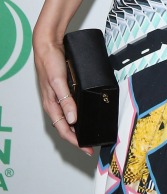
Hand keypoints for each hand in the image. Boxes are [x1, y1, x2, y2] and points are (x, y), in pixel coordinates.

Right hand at [33, 33, 92, 155]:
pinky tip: (86, 113)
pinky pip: (71, 106)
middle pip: (67, 127)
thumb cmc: (50, 62)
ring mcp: (59, 97)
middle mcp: (55, 103)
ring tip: (89, 132)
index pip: (64, 129)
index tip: (87, 148)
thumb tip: (73, 119)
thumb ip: (65, 99)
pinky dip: (78, 114)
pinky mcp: (64, 90)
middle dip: (77, 138)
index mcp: (51, 105)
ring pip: (69, 118)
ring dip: (78, 127)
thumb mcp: (58, 81)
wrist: (48, 45)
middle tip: (91, 144)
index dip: (75, 141)